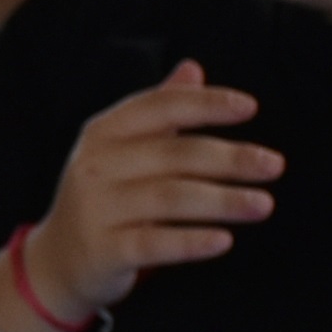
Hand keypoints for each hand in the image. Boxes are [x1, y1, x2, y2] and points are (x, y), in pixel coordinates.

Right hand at [19, 62, 280, 321]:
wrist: (57, 262)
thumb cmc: (104, 199)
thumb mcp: (122, 150)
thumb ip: (159, 112)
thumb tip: (194, 69)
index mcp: (104, 133)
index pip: (159, 107)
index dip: (206, 104)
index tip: (250, 107)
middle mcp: (96, 166)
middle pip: (174, 154)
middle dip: (229, 158)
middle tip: (273, 165)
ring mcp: (96, 210)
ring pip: (170, 198)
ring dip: (222, 201)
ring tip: (263, 204)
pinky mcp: (103, 252)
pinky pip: (154, 244)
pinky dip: (191, 242)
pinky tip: (224, 240)